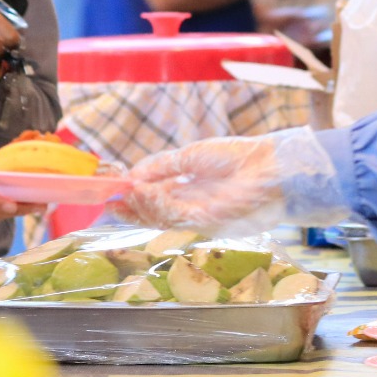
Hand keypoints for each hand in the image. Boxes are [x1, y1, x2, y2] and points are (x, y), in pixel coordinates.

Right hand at [118, 137, 281, 231]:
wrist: (265, 164)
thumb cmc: (234, 156)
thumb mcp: (189, 156)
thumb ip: (162, 166)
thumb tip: (132, 175)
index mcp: (186, 191)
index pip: (154, 200)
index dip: (132, 199)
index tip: (112, 195)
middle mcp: (189, 206)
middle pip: (153, 215)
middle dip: (131, 209)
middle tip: (111, 201)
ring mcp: (197, 216)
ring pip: (160, 218)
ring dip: (141, 205)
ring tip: (127, 191)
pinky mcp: (206, 221)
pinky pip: (175, 216)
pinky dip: (156, 205)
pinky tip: (144, 192)